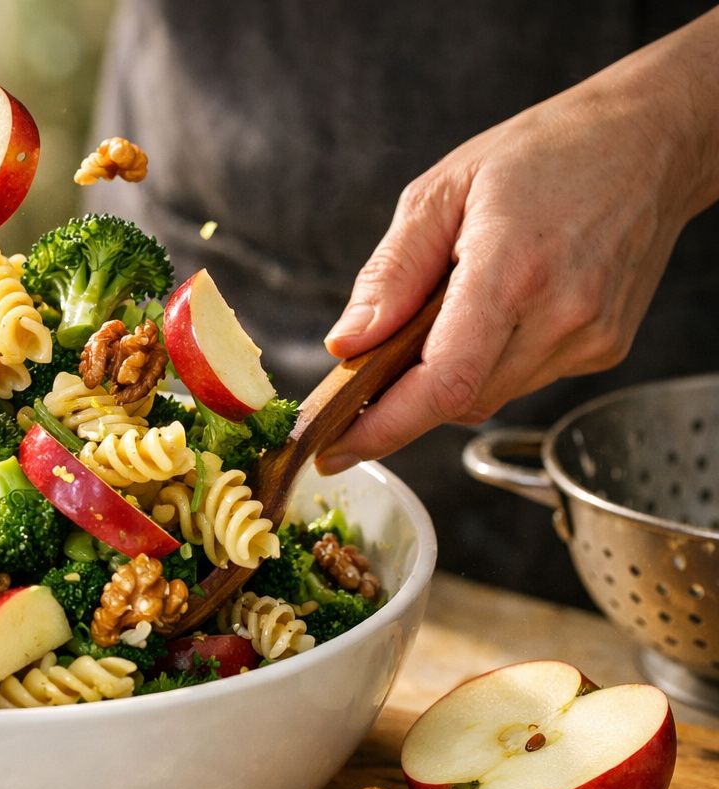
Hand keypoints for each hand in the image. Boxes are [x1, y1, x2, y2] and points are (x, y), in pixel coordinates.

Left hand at [317, 11, 718, 473]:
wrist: (650, 144)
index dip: (382, 427)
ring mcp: (588, 338)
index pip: (443, 381)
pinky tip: (494, 314)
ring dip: (446, 377)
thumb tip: (346, 344)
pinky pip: (521, 381)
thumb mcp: (442, 191)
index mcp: (513, 268)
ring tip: (443, 315)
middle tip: (366, 376)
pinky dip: (487, 363)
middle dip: (402, 400)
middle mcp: (561, 313)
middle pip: (457, 401)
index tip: (334, 448)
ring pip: (487, 398)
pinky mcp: (603, 351)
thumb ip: (390, 274)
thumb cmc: (545, 153)